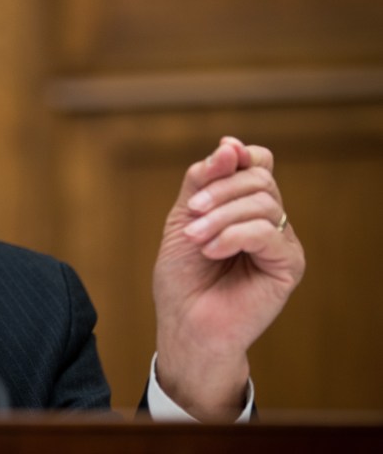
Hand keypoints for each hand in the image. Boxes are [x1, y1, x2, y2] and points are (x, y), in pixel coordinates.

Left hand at [153, 136, 304, 420]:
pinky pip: (268, 232)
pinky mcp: (288, 265)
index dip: (241, 155)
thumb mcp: (183, 218)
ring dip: (221, 216)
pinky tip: (212, 251)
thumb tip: (230, 145)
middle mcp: (268, 220)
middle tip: (192, 214)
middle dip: (220, 190)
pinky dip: (234, 235)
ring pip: (263, 203)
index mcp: (244, 206)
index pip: (258, 163)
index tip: (219, 155)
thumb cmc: (182, 277)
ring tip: (195, 239)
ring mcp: (281, 242)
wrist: (185, 325)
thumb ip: (202, 181)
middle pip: (259, 179)